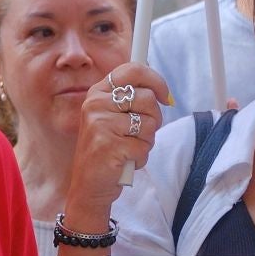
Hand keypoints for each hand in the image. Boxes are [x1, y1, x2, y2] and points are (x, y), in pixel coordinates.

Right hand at [61, 62, 169, 226]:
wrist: (89, 186)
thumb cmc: (107, 150)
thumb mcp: (111, 117)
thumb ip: (130, 99)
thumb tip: (160, 89)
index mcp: (97, 93)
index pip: (134, 70)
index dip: (156, 81)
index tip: (165, 96)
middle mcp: (96, 104)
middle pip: (148, 98)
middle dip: (154, 119)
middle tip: (138, 133)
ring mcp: (101, 125)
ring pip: (150, 123)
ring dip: (146, 141)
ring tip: (128, 148)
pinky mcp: (109, 146)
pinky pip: (145, 146)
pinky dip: (141, 158)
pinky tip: (124, 161)